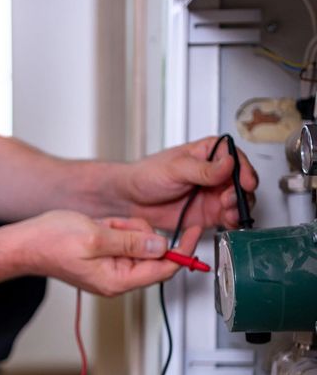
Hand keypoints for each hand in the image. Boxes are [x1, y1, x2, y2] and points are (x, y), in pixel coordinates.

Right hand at [14, 211, 201, 296]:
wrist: (24, 243)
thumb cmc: (50, 243)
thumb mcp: (97, 236)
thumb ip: (132, 242)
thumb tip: (161, 245)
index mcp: (118, 280)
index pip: (164, 269)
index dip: (182, 250)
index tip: (193, 231)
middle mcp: (116, 279)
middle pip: (151, 252)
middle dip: (138, 232)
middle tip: (113, 226)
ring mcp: (109, 269)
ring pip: (137, 242)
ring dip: (123, 228)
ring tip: (100, 226)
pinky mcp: (102, 258)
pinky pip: (122, 239)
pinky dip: (113, 228)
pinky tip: (96, 227)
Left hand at [122, 136, 257, 232]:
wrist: (130, 200)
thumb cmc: (147, 175)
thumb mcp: (175, 168)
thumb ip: (203, 169)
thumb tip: (229, 163)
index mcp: (209, 153)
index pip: (236, 157)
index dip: (244, 170)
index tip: (245, 182)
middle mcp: (216, 173)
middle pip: (242, 181)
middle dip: (241, 192)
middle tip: (228, 199)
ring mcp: (214, 194)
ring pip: (239, 201)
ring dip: (239, 207)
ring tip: (227, 211)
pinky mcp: (210, 214)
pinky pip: (228, 218)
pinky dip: (232, 221)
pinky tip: (228, 221)